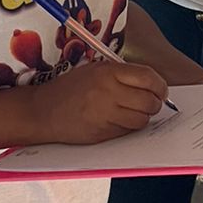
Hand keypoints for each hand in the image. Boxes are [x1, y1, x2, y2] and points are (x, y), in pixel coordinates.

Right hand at [29, 58, 167, 144]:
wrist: (42, 111)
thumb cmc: (69, 88)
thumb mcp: (94, 70)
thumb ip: (121, 74)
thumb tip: (151, 84)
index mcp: (108, 72)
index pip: (148, 78)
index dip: (160, 85)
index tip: (160, 89)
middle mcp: (108, 92)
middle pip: (150, 101)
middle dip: (155, 103)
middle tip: (151, 102)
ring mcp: (105, 114)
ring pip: (142, 119)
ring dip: (143, 117)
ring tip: (134, 111)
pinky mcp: (103, 133)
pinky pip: (128, 131)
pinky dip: (129, 127)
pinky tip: (119, 120)